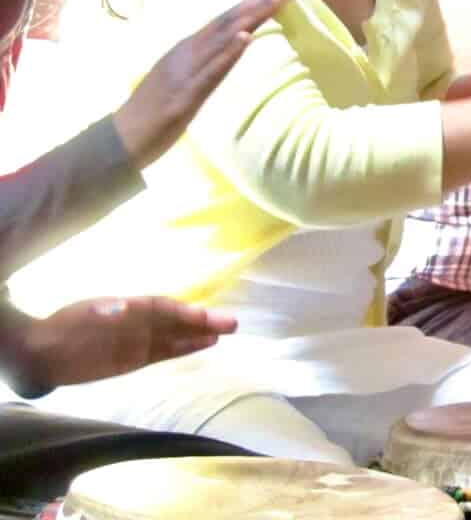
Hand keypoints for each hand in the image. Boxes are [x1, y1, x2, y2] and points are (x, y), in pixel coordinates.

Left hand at [23, 296, 236, 389]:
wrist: (42, 351)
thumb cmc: (63, 329)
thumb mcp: (81, 317)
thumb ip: (103, 313)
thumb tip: (124, 307)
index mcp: (128, 307)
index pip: (162, 308)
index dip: (183, 313)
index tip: (204, 317)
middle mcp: (139, 322)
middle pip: (176, 321)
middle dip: (202, 322)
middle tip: (232, 324)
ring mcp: (139, 340)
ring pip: (176, 336)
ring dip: (199, 334)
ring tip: (225, 332)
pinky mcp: (136, 359)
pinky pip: (166, 352)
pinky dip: (185, 348)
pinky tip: (204, 344)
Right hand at [113, 0, 292, 167]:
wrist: (122, 136)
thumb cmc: (152, 110)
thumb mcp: (182, 79)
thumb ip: (203, 63)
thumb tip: (228, 49)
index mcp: (187, 50)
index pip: (225, 21)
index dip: (251, 3)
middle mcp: (186, 53)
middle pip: (227, 23)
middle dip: (257, 3)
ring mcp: (186, 71)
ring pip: (222, 39)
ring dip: (249, 19)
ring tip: (272, 0)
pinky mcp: (186, 93)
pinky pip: (211, 70)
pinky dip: (229, 52)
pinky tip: (246, 37)